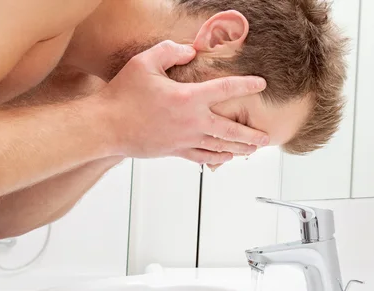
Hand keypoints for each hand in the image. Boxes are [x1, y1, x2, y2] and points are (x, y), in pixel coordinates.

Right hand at [98, 40, 266, 164]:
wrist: (106, 126)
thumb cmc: (123, 95)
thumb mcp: (145, 62)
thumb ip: (171, 51)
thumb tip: (191, 50)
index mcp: (188, 98)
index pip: (226, 89)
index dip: (246, 85)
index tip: (261, 84)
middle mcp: (191, 122)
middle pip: (231, 129)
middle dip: (251, 133)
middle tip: (267, 136)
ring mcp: (185, 139)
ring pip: (220, 147)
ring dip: (239, 149)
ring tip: (253, 150)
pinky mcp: (175, 151)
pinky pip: (202, 157)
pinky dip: (217, 158)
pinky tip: (227, 157)